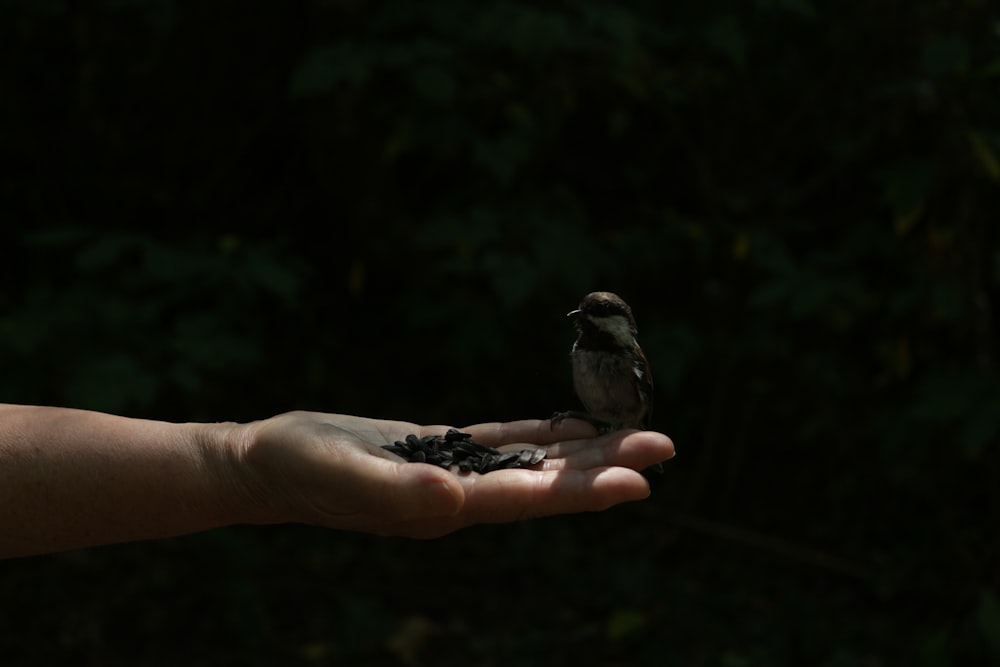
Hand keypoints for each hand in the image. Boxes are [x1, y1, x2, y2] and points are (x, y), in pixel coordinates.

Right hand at [228, 411, 674, 537]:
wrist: (268, 463)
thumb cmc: (300, 470)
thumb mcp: (343, 475)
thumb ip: (397, 492)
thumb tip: (456, 500)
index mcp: (443, 508)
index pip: (525, 500)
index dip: (581, 492)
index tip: (637, 482)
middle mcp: (458, 497)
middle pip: (544, 482)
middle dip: (602, 468)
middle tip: (663, 447)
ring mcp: (452, 474)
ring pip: (531, 460)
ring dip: (582, 450)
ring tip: (635, 437)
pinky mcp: (440, 450)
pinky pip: (502, 440)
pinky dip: (540, 432)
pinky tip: (570, 425)